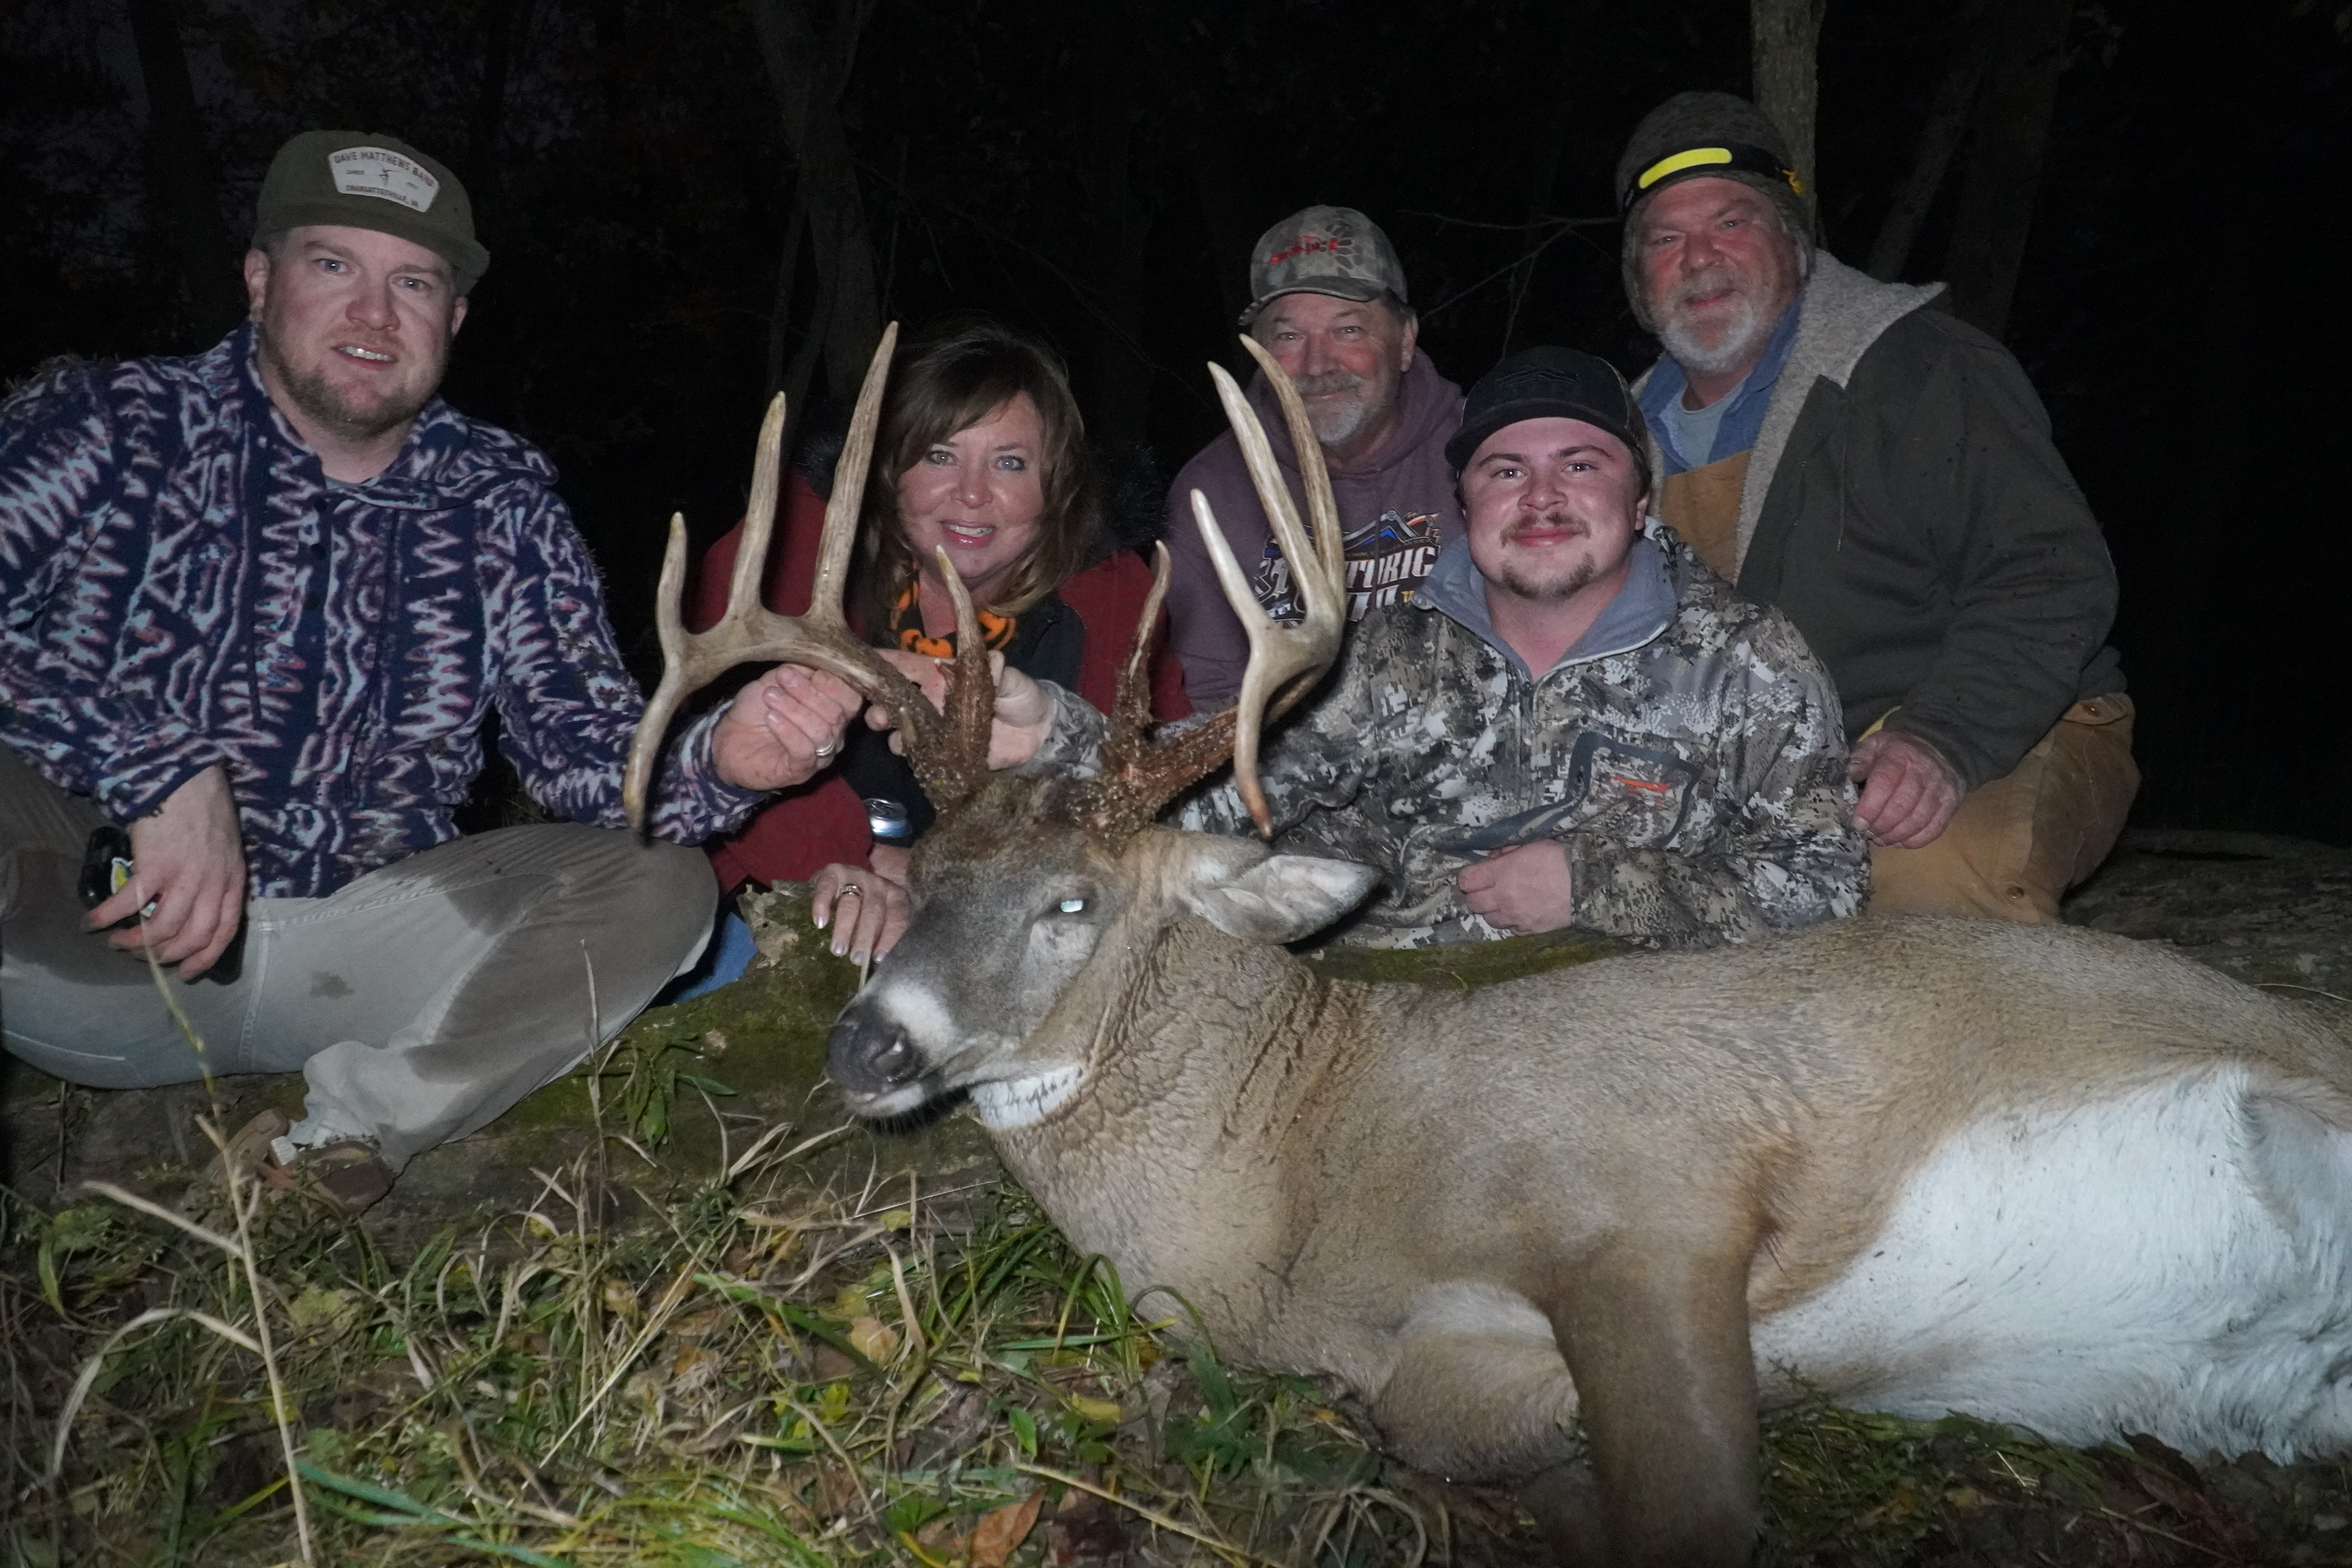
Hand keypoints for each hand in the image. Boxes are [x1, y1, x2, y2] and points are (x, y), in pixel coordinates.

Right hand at [89, 765, 245, 978]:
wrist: (187, 779)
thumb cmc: (205, 812)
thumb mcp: (227, 851)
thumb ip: (218, 881)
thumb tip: (196, 909)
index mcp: (234, 882)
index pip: (224, 933)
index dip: (204, 958)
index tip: (185, 973)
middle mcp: (213, 885)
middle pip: (192, 937)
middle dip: (165, 956)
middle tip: (142, 956)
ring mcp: (185, 877)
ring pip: (162, 929)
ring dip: (135, 943)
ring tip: (116, 942)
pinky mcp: (155, 866)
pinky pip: (129, 904)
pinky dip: (108, 917)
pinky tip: (93, 921)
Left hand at [711, 665, 862, 790]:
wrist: (731, 738)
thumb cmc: (757, 709)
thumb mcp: (777, 681)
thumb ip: (799, 671)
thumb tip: (814, 665)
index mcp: (834, 711)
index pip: (852, 700)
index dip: (834, 685)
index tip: (808, 672)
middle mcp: (834, 735)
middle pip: (836, 714)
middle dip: (807, 693)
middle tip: (782, 680)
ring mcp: (820, 756)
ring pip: (821, 732)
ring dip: (794, 709)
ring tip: (770, 697)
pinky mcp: (801, 771)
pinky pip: (804, 750)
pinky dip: (788, 731)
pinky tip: (772, 719)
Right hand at [811, 855, 908, 965]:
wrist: (851, 877)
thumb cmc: (868, 908)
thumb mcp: (882, 919)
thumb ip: (882, 936)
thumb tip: (874, 964)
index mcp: (895, 896)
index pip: (897, 916)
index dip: (889, 937)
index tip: (878, 958)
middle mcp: (878, 884)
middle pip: (873, 912)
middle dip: (865, 937)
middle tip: (857, 959)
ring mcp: (856, 876)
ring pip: (850, 903)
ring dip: (844, 928)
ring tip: (838, 950)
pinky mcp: (834, 872)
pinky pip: (827, 886)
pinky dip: (822, 904)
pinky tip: (820, 922)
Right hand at [870, 649, 1055, 768]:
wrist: (1038, 735)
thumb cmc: (1023, 697)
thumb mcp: (1013, 681)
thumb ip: (999, 673)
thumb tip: (994, 658)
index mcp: (945, 676)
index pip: (908, 665)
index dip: (885, 662)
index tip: (864, 662)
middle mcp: (933, 700)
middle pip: (896, 698)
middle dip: (879, 702)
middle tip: (875, 711)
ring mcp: (936, 727)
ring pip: (901, 726)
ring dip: (889, 728)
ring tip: (887, 729)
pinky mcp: (943, 752)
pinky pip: (918, 753)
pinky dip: (908, 751)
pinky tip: (906, 750)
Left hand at [1455, 840, 1575, 934]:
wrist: (1587, 885)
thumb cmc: (1559, 860)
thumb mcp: (1532, 845)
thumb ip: (1507, 851)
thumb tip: (1493, 858)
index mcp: (1501, 873)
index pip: (1466, 881)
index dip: (1468, 878)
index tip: (1475, 875)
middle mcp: (1503, 898)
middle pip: (1473, 903)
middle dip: (1477, 895)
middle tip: (1488, 888)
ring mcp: (1515, 917)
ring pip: (1489, 919)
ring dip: (1492, 910)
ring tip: (1504, 901)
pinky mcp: (1528, 930)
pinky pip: (1509, 929)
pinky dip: (1510, 922)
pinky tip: (1520, 912)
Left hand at [1849, 729, 1964, 847]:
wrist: (1937, 745)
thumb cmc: (1897, 750)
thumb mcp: (1875, 745)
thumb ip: (1859, 761)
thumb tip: (1849, 778)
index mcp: (1900, 755)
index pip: (1885, 783)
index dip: (1870, 807)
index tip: (1858, 822)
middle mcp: (1924, 771)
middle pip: (1902, 806)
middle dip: (1880, 825)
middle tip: (1867, 832)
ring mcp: (1940, 788)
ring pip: (1918, 821)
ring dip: (1895, 835)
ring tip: (1879, 838)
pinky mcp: (1951, 803)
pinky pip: (1934, 828)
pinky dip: (1914, 840)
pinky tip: (1899, 841)